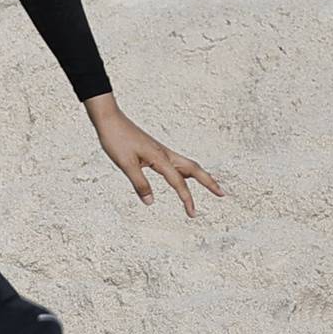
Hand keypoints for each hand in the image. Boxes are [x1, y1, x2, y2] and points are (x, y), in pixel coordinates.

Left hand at [85, 94, 221, 216]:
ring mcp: (161, 152)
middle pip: (194, 169)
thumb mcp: (125, 164)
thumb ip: (139, 183)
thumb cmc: (116, 139)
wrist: (110, 120)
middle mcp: (165, 154)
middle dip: (209, 182)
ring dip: (200, 176)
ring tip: (211, 186)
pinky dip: (186, 172)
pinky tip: (183, 177)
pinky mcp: (156, 151)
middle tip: (222, 194)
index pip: (179, 182)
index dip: (187, 199)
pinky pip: (177, 163)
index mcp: (160, 158)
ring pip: (187, 165)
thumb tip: (150, 203)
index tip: (193, 214)